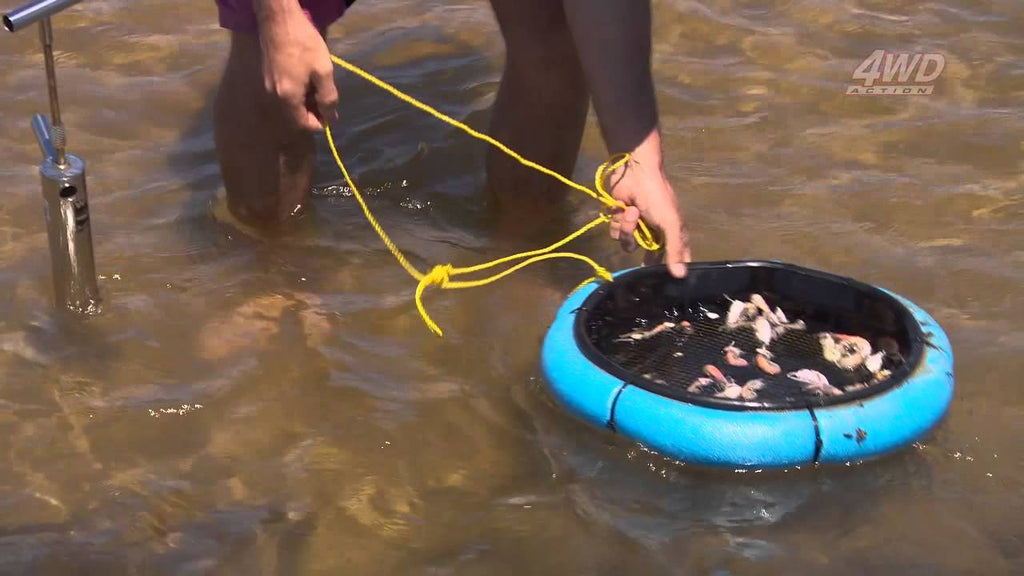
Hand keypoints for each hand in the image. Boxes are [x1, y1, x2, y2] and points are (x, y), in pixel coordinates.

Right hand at [256, 1, 337, 130]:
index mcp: (288, 98)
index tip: (332, 113)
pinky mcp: (268, 75)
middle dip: (314, 111)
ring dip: (307, 101)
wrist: (278, 19)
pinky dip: (298, 91)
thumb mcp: (323, 71)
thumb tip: (330, 117)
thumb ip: (328, 97)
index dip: (321, 122)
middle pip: (296, 115)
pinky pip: (285, 92)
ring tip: (320, 86)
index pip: (304, 125)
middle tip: (329, 98)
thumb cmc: (303, 44)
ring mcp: (269, 85)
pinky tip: (307, 78)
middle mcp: (274, 96)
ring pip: (291, 103)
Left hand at [606, 130, 690, 277]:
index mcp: (672, 233)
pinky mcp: (619, 221)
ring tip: (632, 212)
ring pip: (628, 245)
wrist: (634, 174)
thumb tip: (681, 276)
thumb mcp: (670, 223)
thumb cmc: (657, 197)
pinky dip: (618, 221)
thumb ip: (674, 249)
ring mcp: (636, 228)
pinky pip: (615, 234)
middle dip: (643, 253)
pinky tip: (622, 209)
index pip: (676, 257)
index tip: (668, 281)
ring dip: (628, 229)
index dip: (672, 268)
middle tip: (643, 262)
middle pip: (648, 256)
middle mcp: (654, 233)